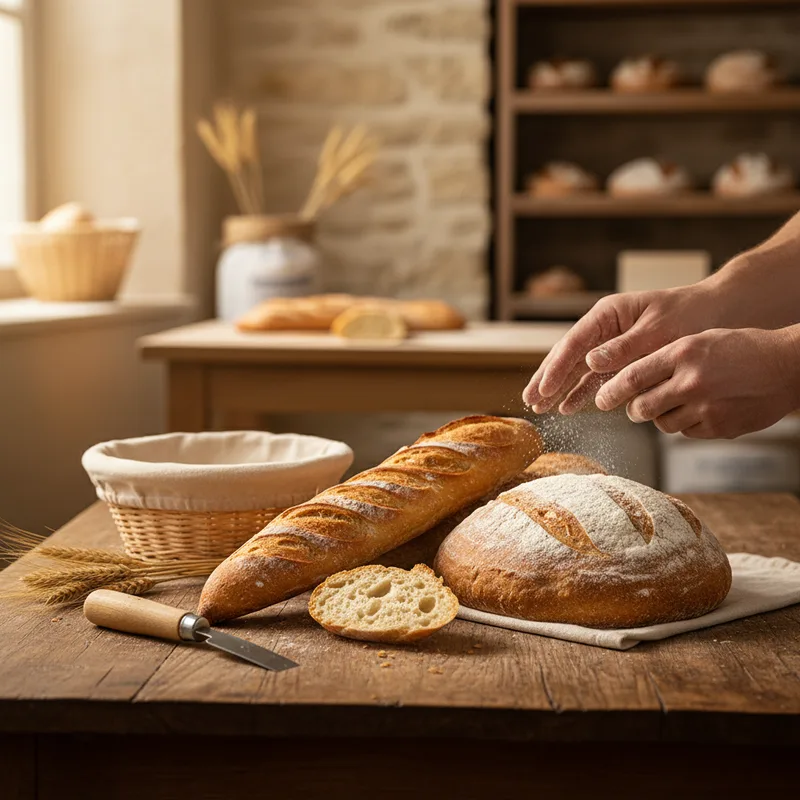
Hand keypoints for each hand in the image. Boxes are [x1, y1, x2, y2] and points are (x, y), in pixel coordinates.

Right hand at [523, 284, 718, 412]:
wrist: (718, 312)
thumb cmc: (691, 315)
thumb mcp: (659, 330)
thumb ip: (624, 347)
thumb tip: (589, 361)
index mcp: (609, 313)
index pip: (574, 343)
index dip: (556, 368)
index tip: (544, 390)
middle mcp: (604, 327)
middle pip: (567, 355)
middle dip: (547, 379)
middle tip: (530, 402)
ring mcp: (610, 343)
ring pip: (576, 368)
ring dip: (559, 389)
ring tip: (541, 408)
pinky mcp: (621, 358)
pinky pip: (594, 377)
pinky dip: (581, 392)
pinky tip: (569, 407)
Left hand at [593, 327, 799, 438]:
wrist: (787, 366)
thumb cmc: (740, 348)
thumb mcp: (699, 340)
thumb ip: (666, 359)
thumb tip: (630, 382)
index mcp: (683, 353)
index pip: (632, 377)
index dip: (610, 391)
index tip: (600, 398)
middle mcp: (691, 381)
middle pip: (641, 406)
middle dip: (632, 409)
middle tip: (632, 407)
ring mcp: (706, 407)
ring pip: (662, 423)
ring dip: (661, 416)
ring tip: (676, 403)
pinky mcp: (719, 427)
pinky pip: (686, 432)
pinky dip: (686, 423)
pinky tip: (701, 409)